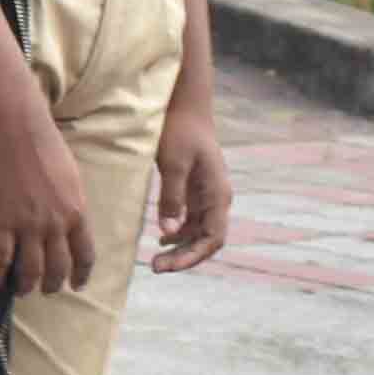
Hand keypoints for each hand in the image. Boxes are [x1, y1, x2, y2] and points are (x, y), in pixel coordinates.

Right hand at [0, 76, 94, 296]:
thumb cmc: (44, 144)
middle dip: (53, 284)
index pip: (85, 254)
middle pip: (58, 267)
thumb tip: (68, 219)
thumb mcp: (71, 176)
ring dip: (26, 284)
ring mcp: (28, 224)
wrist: (15, 129)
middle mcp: (56, 224)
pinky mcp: (1, 220)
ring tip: (21, 291)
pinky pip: (0, 255)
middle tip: (46, 290)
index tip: (77, 285)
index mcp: (76, 211)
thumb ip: (71, 203)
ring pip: (30, 268)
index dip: (81, 274)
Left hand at [149, 94, 232, 271]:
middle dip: (184, 257)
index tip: (166, 265)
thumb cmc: (179, 131)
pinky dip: (179, 233)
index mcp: (218, 194)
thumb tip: (168, 232)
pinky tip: (161, 238)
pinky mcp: (196, 191)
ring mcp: (208, 196)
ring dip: (181, 248)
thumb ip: (171, 197)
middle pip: (207, 240)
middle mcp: (218, 198)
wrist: (185, 107)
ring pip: (200, 233)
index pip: (213, 238)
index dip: (192, 257)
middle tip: (155, 267)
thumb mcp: (172, 163)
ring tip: (155, 259)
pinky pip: (192, 221)